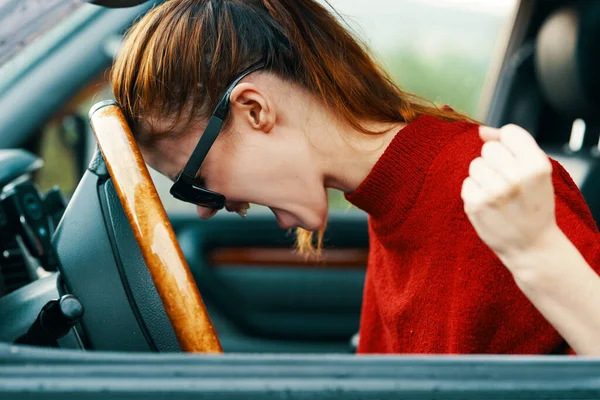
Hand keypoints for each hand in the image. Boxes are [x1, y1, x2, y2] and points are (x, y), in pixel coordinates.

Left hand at [461, 124, 558, 265]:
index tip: (516, 162)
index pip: (509, 133)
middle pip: (489, 148)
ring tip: (498, 193)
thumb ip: (514, 145)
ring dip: (484, 176)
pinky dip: (475, 191)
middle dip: (495, 162)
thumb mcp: (537, 172)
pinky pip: (466, 182)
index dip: (509, 145)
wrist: (531, 245)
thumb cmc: (534, 204)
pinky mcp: (475, 204)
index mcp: (536, 166)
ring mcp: (493, 192)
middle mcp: (515, 177)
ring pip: (475, 164)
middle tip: (507, 182)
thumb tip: (481, 130)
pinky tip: (489, 204)